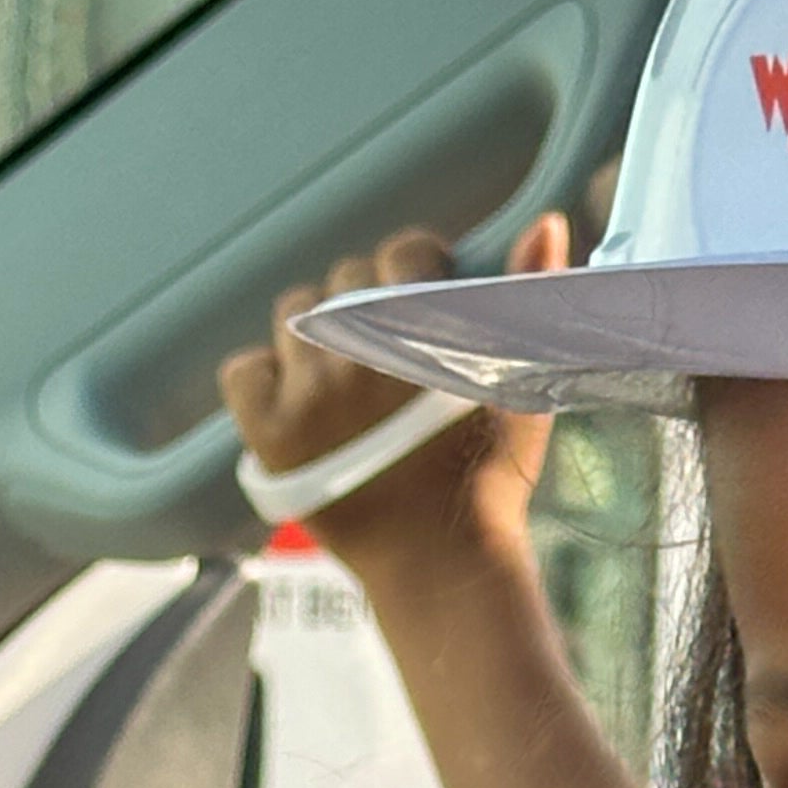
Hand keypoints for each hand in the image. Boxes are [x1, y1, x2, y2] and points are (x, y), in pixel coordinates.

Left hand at [217, 214, 566, 582]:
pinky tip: (296, 404)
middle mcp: (361, 352)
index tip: (421, 306)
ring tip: (342, 382)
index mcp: (422, 329)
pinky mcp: (271, 433)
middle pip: (343, 280)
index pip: (402, 252)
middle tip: (383, 355)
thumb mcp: (522, 382)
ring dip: (313, 339)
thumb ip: (525, 295)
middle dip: (364, 305)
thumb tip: (545, 223)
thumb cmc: (487, 479)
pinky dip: (263, 380)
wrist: (441, 564)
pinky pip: (243, 371)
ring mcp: (311, 393)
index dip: (413, 274)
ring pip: (292, 317)